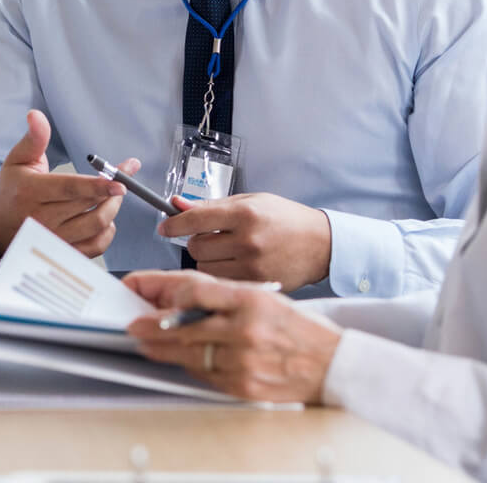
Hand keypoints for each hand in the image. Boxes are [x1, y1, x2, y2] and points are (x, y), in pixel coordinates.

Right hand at [0, 110, 133, 256]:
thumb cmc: (12, 187)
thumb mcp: (18, 159)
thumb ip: (34, 138)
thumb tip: (36, 115)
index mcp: (30, 192)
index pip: (70, 189)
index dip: (97, 186)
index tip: (121, 182)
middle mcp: (41, 220)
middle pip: (89, 208)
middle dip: (113, 192)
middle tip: (122, 179)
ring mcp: (53, 240)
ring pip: (95, 227)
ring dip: (112, 210)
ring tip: (112, 196)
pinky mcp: (62, 252)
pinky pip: (95, 247)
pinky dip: (107, 232)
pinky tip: (104, 218)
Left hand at [123, 270, 341, 403]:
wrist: (333, 363)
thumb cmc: (298, 327)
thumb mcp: (264, 296)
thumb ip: (222, 295)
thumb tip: (177, 296)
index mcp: (250, 298)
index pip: (192, 288)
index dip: (158, 287)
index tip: (136, 287)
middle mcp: (245, 328)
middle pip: (182, 325)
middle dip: (151, 325)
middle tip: (132, 323)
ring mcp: (243, 359)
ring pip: (188, 353)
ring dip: (162, 348)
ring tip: (147, 342)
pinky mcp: (243, 385)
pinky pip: (204, 375)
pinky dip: (191, 366)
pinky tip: (184, 359)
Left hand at [156, 193, 332, 290]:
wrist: (321, 245)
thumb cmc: (286, 219)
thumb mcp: (251, 201)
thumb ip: (212, 205)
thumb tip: (177, 203)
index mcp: (245, 214)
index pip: (196, 219)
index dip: (174, 224)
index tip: (165, 227)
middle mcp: (247, 241)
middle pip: (195, 247)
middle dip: (197, 242)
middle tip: (214, 238)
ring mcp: (252, 266)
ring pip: (203, 268)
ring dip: (207, 260)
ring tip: (228, 252)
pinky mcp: (256, 284)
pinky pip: (220, 282)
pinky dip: (220, 275)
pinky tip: (236, 266)